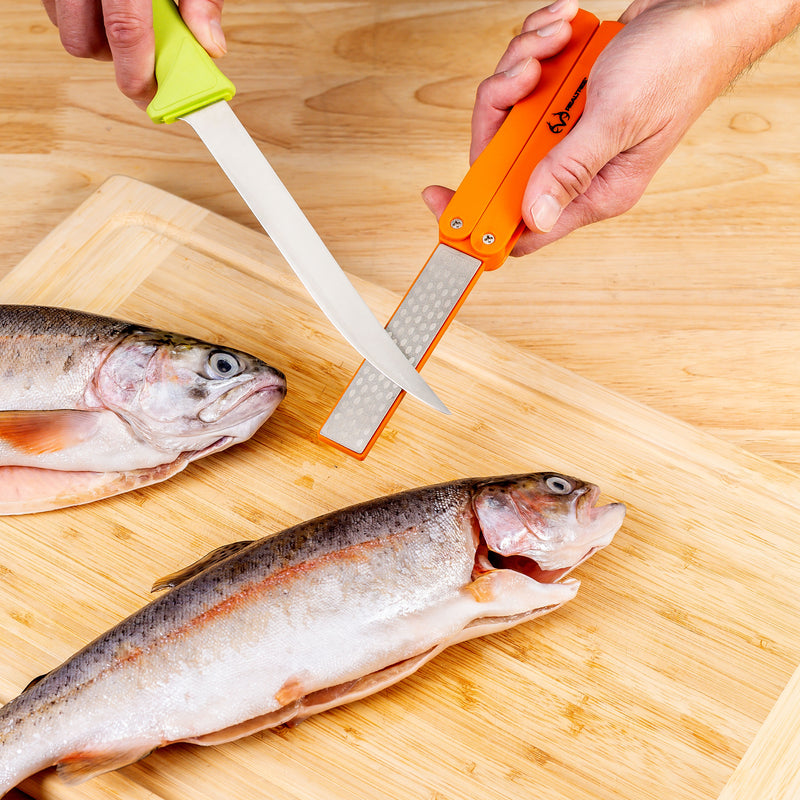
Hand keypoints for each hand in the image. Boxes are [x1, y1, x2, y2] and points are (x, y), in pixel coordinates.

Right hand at [42, 0, 225, 107]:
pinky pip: (54, 5)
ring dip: (96, 37)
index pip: (126, 32)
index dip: (138, 76)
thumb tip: (211, 45)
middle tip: (142, 56)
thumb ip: (200, 0)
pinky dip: (81, 14)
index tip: (152, 98)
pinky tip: (105, 3)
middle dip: (113, 60)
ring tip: (127, 19)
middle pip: (82, 40)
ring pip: (65, 26)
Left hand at [423, 0, 799, 254]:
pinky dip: (534, 47)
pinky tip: (561, 29)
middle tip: (523, 74)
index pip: (524, 225)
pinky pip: (525, 80)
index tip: (439, 199)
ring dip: (520, 66)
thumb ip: (570, 168)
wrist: (700, 11)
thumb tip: (534, 215)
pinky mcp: (566, 98)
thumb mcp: (617, 120)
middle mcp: (577, 168)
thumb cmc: (678, 65)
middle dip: (502, 107)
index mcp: (595, 192)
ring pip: (509, 113)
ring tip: (554, 41)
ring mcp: (568, 131)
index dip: (477, 218)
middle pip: (502, 159)